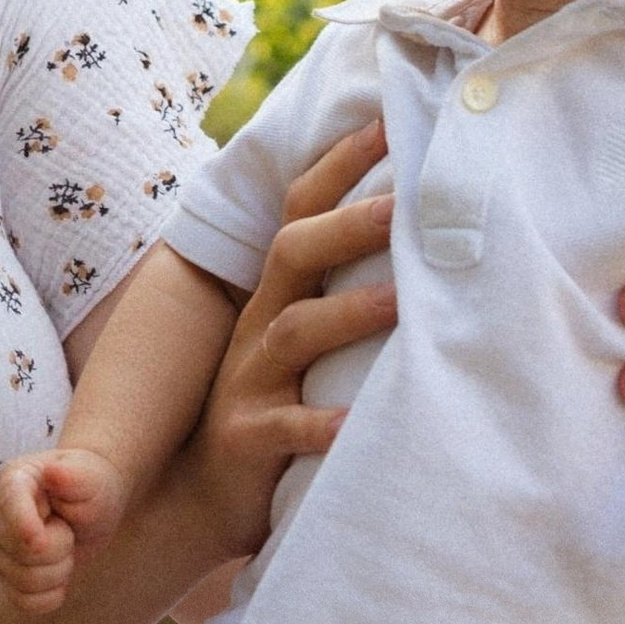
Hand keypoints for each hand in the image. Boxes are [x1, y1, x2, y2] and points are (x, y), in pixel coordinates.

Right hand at [183, 118, 396, 555]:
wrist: (196, 501)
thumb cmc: (271, 413)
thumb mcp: (299, 347)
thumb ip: (340, 298)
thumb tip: (428, 249)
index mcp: (274, 296)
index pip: (301, 212)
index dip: (338, 165)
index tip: (389, 121)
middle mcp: (257, 326)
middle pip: (295, 255)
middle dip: (351, 224)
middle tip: (408, 202)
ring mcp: (248, 382)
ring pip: (295, 332)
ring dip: (349, 313)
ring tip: (404, 302)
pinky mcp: (248, 442)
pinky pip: (284, 430)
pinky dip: (319, 426)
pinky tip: (353, 426)